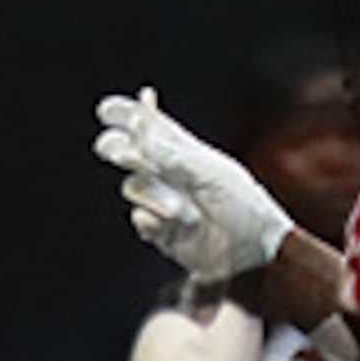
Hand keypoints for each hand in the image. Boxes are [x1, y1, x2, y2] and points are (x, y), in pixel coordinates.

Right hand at [92, 89, 293, 286]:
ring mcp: (163, 202)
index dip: (129, 116)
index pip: (153, 128)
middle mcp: (171, 175)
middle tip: (118, 150)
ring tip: (183, 210)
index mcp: (188, 153)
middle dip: (118, 148)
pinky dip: (153, 221)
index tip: (107, 109)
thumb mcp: (210, 173)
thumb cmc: (242, 205)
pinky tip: (176, 225)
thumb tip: (138, 135)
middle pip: (130, 154)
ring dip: (155, 196)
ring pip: (134, 187)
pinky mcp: (158, 231)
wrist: (251, 251)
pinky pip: (139, 219)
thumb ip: (171, 154)